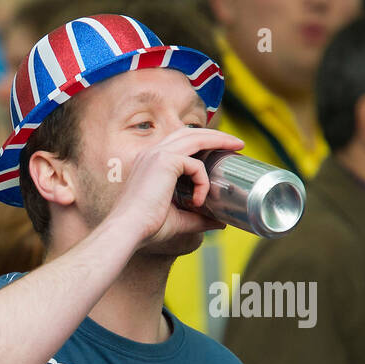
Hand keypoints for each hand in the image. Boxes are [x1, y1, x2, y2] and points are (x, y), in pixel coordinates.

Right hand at [103, 127, 244, 248]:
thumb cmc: (146, 228)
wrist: (128, 230)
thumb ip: (199, 218)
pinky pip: (196, 165)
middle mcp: (152, 153)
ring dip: (218, 141)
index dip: (201, 143)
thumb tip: (221, 222)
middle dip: (215, 135)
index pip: (179, 142)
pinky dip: (203, 182)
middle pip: (189, 132)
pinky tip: (198, 200)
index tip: (219, 151)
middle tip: (236, 143)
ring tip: (236, 147)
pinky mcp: (165, 162)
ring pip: (196, 138)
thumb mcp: (178, 220)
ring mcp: (157, 155)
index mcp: (150, 163)